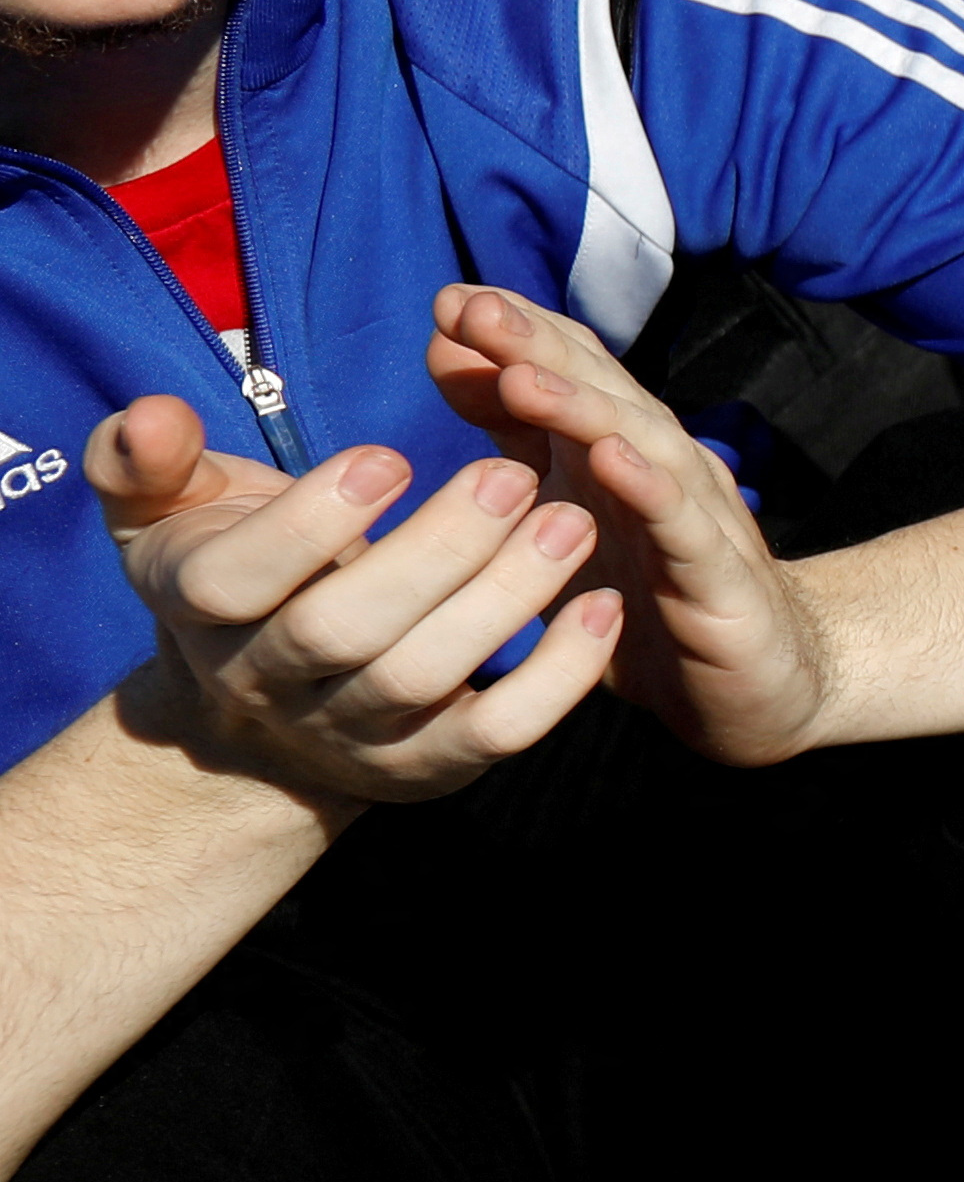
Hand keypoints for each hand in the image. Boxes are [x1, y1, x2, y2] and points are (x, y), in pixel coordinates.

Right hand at [98, 395, 616, 807]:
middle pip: (344, 630)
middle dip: (434, 550)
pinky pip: (496, 733)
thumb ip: (141, 460)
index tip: (388, 454)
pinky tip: (605, 606)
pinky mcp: (428, 766)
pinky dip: (558, 678)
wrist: (257, 710)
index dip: (311, 521)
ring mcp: (350, 733)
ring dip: (507, 599)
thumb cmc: (228, 567)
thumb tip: (149, 415)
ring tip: (575, 518)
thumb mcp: (163, 511)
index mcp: (202, 607)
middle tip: (513, 472)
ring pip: (425, 677)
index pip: (238, 580)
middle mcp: (268, 681)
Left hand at [415, 286, 837, 763]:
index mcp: (619, 449)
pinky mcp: (724, 583)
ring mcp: (699, 519)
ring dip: (585, 409)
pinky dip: (650, 490)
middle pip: (604, 392)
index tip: (447, 300)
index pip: (573, 369)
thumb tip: (446, 350)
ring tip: (522, 377)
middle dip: (539, 348)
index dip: (517, 331)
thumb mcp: (561, 513)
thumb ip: (510, 434)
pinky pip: (686, 529)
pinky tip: (611, 462)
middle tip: (474, 310)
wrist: (760, 682)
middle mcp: (663, 468)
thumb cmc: (649, 594)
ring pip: (645, 447)